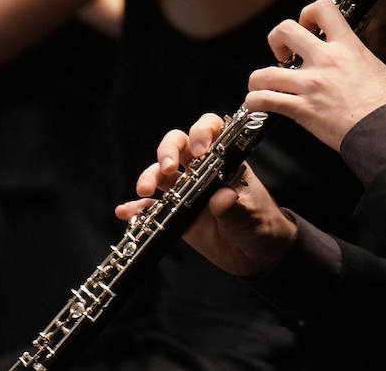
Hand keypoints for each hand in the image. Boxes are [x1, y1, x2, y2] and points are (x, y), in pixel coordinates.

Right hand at [117, 112, 297, 277]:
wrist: (255, 255)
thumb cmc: (260, 225)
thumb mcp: (249, 215)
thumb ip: (234, 207)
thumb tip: (222, 198)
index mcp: (225, 160)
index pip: (210, 130)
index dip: (202, 132)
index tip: (200, 150)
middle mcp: (202, 170)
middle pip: (178, 145)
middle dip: (168, 151)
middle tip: (167, 168)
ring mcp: (186, 190)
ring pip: (161, 173)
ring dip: (149, 177)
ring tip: (144, 191)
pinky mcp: (175, 213)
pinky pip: (151, 207)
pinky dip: (136, 208)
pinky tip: (125, 212)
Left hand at [249, 0, 385, 150]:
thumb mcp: (373, 66)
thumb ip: (352, 57)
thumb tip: (344, 58)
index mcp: (347, 46)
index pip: (322, 8)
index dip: (308, 13)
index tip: (308, 28)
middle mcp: (325, 60)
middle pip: (284, 30)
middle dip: (276, 40)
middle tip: (283, 55)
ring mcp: (311, 85)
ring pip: (264, 72)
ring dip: (259, 79)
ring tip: (264, 85)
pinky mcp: (303, 109)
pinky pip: (265, 100)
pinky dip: (255, 101)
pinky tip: (259, 103)